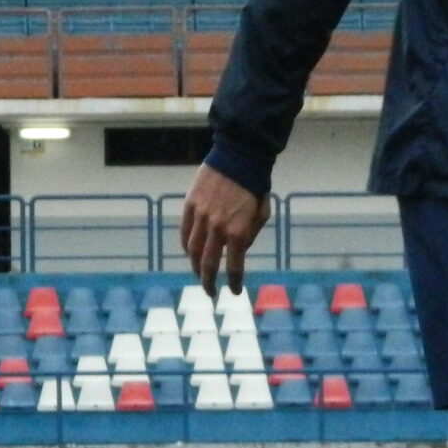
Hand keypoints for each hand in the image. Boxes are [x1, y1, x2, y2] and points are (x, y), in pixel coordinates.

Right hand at [180, 164, 270, 295]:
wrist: (239, 155)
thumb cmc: (255, 184)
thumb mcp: (262, 212)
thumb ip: (250, 233)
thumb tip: (239, 248)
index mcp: (239, 231)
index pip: (234, 267)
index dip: (234, 283)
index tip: (235, 292)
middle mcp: (218, 228)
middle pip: (208, 265)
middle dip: (209, 283)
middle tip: (211, 293)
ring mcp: (201, 217)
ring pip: (192, 251)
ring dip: (195, 267)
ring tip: (199, 275)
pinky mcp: (190, 205)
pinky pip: (184, 233)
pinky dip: (186, 247)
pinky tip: (190, 253)